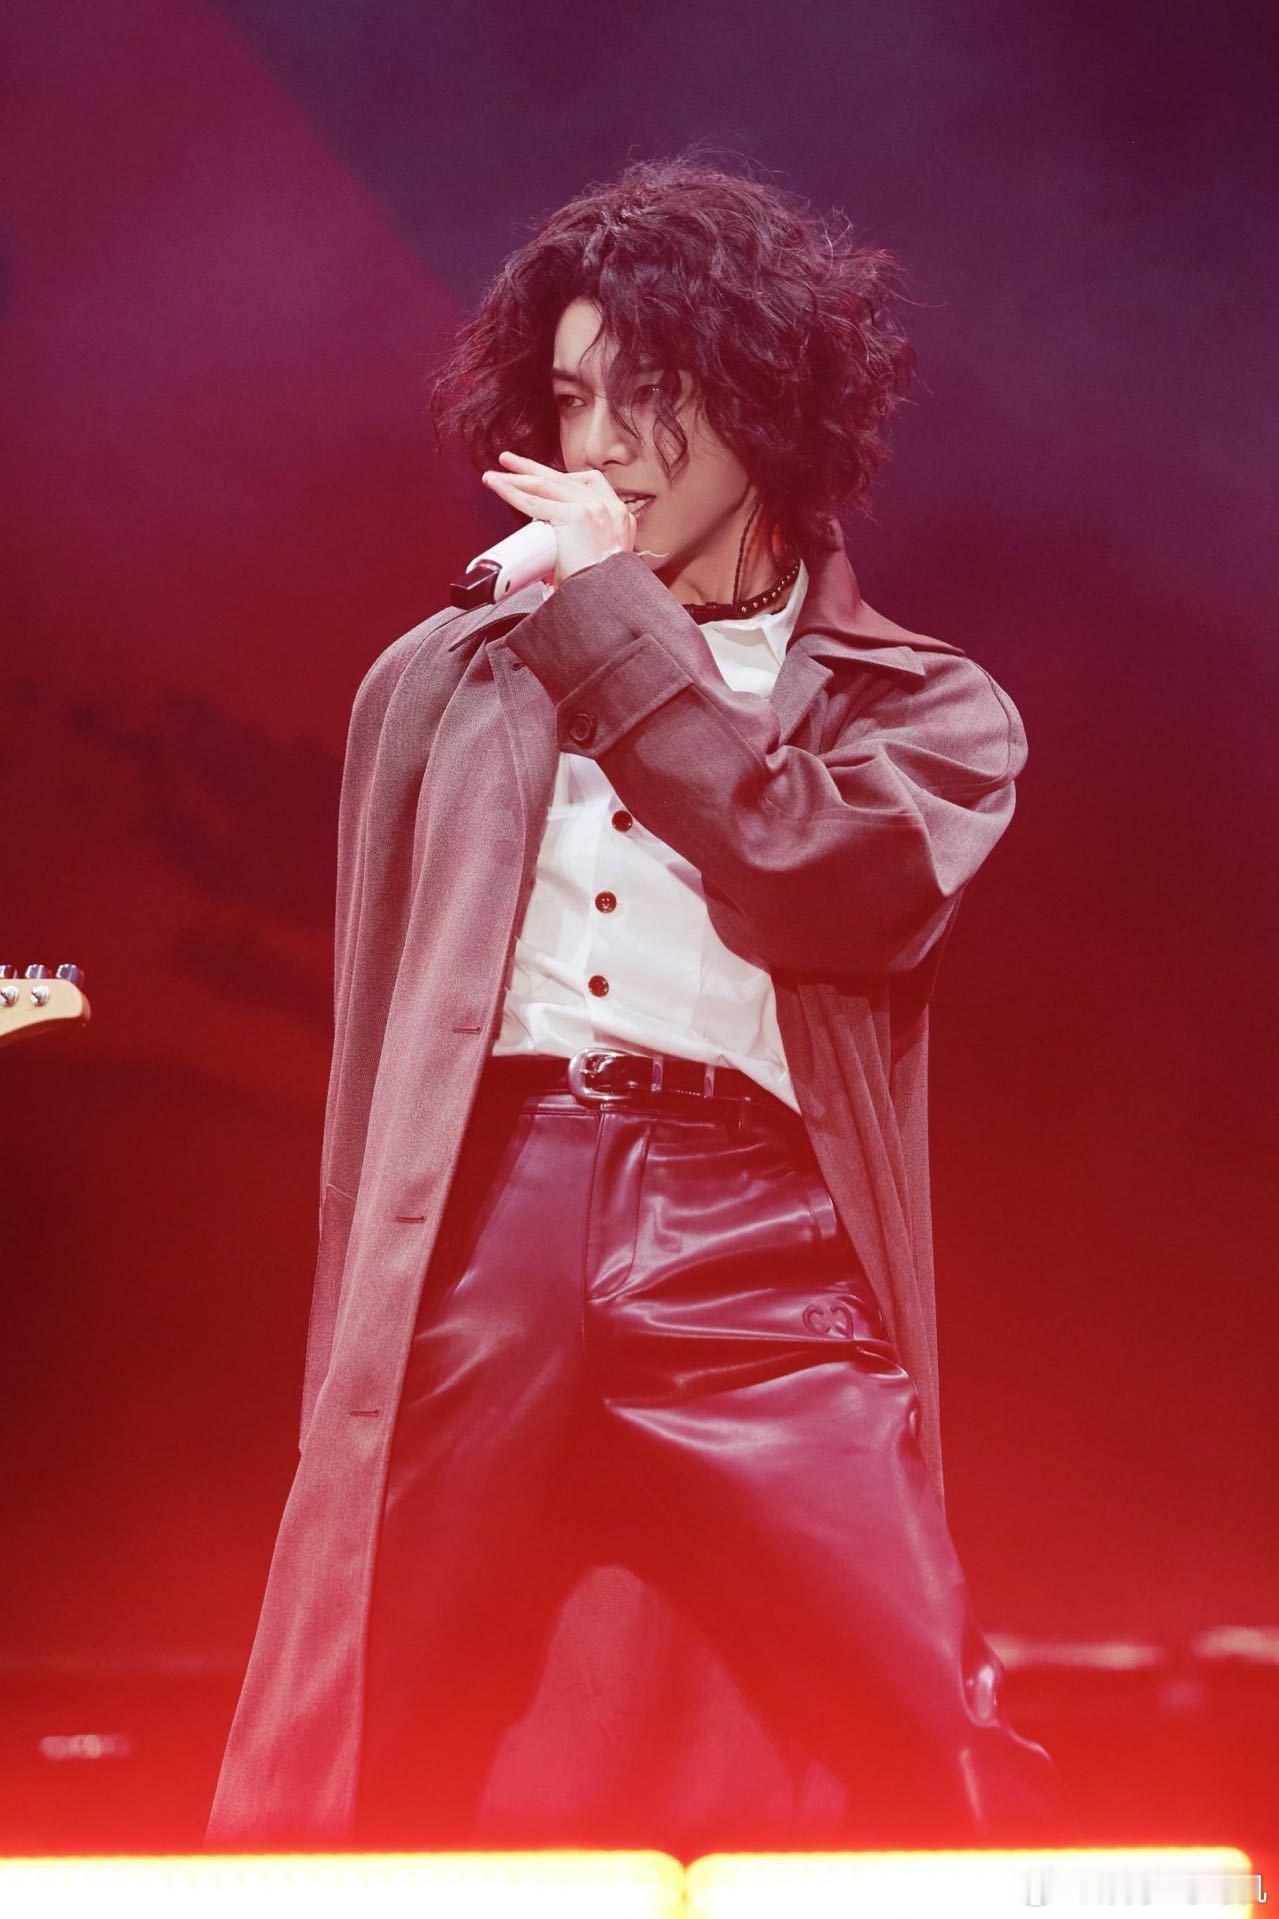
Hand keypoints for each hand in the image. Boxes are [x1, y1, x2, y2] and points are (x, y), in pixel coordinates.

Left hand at [481, 451, 640, 586]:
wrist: (609, 601)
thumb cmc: (601, 590)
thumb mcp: (602, 562)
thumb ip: (584, 551)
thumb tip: (550, 566)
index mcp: (619, 515)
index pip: (588, 483)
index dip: (560, 478)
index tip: (541, 478)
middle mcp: (608, 506)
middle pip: (564, 478)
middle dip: (532, 469)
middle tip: (510, 462)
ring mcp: (592, 508)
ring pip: (546, 485)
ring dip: (517, 477)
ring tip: (496, 474)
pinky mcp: (575, 516)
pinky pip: (534, 501)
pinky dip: (511, 492)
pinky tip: (498, 486)